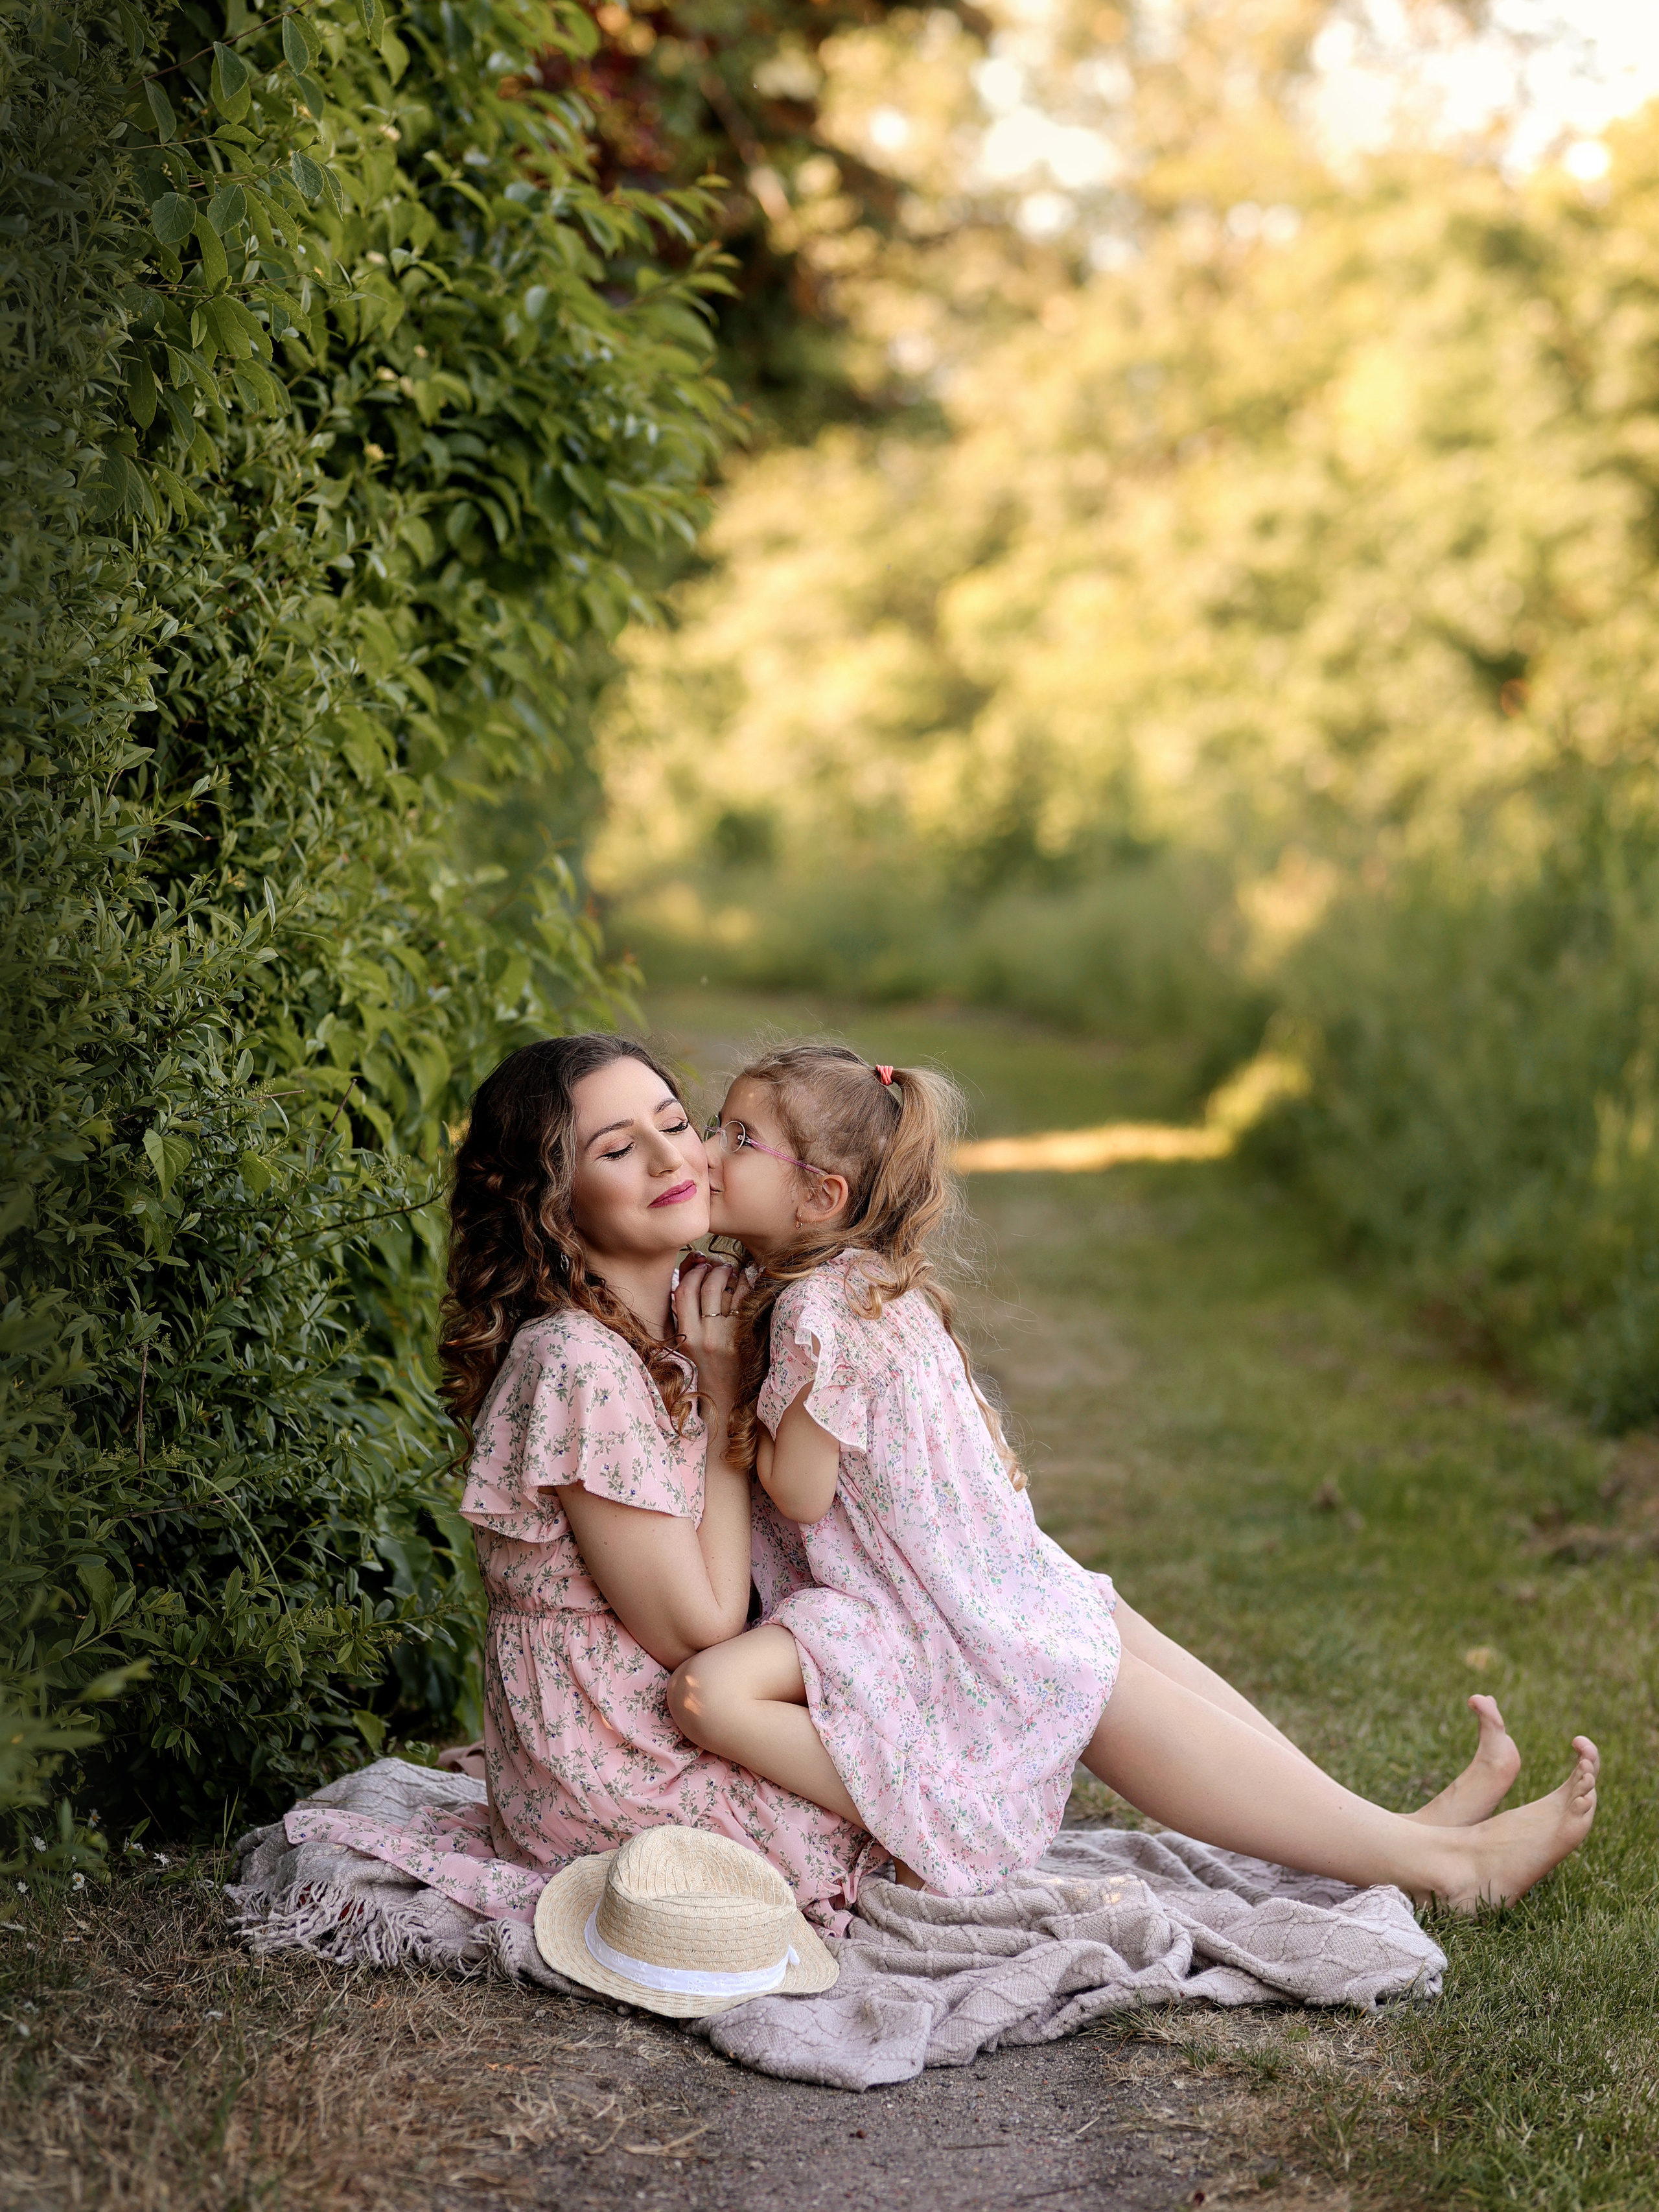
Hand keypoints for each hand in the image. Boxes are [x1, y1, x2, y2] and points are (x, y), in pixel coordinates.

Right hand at [673, 1256, 740, 1407]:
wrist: (724, 1393)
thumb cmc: (705, 1364)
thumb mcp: (687, 1342)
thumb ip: (685, 1314)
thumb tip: (691, 1275)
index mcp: (686, 1336)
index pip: (683, 1293)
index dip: (691, 1273)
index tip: (699, 1267)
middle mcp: (705, 1336)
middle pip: (707, 1286)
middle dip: (713, 1268)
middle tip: (718, 1265)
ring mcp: (726, 1337)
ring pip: (727, 1290)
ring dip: (730, 1273)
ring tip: (731, 1270)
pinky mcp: (744, 1337)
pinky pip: (745, 1300)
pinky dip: (745, 1283)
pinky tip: (745, 1280)